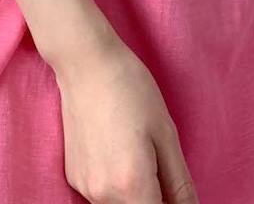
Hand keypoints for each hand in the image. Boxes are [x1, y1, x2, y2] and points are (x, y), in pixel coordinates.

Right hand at [53, 34, 197, 203]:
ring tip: (138, 150)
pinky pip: (102, 195)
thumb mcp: (166, 133)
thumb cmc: (130, 89)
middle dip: (155, 199)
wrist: (85, 62)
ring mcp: (84, 188)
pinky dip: (116, 185)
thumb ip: (180, 184)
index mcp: (132, 186)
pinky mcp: (73, 176)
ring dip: (135, 194)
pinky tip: (117, 150)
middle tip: (159, 163)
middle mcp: (103, 195)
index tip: (173, 185)